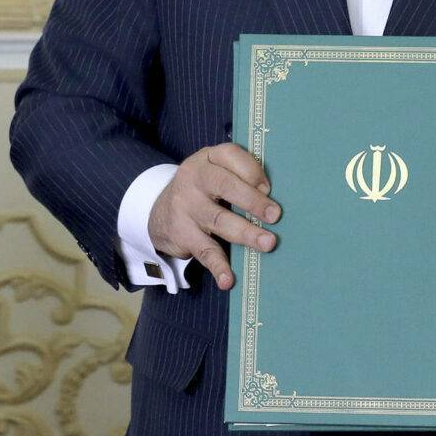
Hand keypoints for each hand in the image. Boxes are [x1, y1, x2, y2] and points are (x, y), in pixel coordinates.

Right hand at [146, 143, 281, 291]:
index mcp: (207, 159)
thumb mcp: (214, 172)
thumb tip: (276, 199)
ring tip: (267, 243)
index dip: (252, 170)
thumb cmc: (203, 191)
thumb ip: (240, 176)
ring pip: (218, 219)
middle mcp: (193, 179)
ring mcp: (185, 206)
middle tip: (275, 216)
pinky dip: (218, 267)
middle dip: (252, 201)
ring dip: (245, 233)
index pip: (230, 155)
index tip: (269, 188)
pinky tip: (228, 280)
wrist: (159, 212)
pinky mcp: (181, 234)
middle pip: (224, 185)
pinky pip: (204, 251)